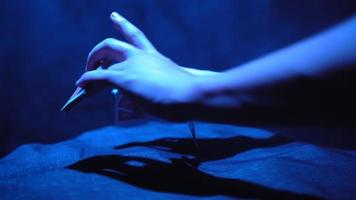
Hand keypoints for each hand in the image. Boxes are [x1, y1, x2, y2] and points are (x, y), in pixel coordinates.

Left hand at [76, 12, 207, 105]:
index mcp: (154, 56)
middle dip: (98, 51)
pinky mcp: (123, 78)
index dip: (123, 25)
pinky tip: (80, 85)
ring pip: (103, 59)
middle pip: (113, 44)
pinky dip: (86, 79)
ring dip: (91, 66)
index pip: (136, 36)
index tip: (113, 16)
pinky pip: (97, 76)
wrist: (190, 95)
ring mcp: (131, 65)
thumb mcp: (176, 85)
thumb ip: (163, 85)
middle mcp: (140, 56)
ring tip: (85, 78)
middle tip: (92, 60)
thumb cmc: (190, 94)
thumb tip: (151, 97)